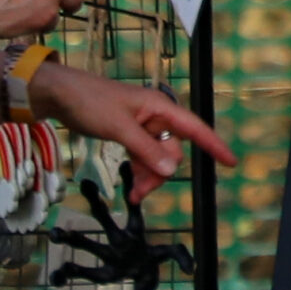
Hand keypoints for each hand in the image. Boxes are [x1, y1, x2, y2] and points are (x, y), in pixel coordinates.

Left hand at [31, 65, 235, 203]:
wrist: (60, 95)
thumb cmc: (90, 102)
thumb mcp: (118, 127)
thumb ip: (145, 149)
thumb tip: (172, 169)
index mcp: (159, 107)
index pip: (194, 127)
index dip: (213, 145)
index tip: (231, 162)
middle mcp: (156, 116)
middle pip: (173, 151)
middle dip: (160, 173)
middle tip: (139, 192)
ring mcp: (143, 126)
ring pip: (158, 158)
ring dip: (149, 177)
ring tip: (132, 194)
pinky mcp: (130, 134)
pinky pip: (144, 157)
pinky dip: (140, 171)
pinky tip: (131, 187)